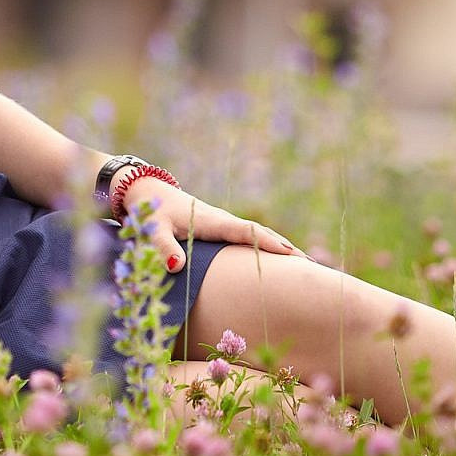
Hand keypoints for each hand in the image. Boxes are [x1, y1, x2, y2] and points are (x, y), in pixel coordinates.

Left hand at [121, 179, 308, 273]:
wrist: (144, 190)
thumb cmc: (148, 210)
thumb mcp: (151, 228)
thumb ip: (162, 246)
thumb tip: (177, 266)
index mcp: (212, 220)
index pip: (246, 232)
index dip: (268, 243)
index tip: (291, 253)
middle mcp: (221, 221)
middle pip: (260, 233)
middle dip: (284, 247)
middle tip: (311, 265)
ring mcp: (221, 224)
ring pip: (256, 235)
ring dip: (278, 246)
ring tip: (303, 263)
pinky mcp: (217, 229)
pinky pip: (246, 238)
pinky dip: (264, 245)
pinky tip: (273, 257)